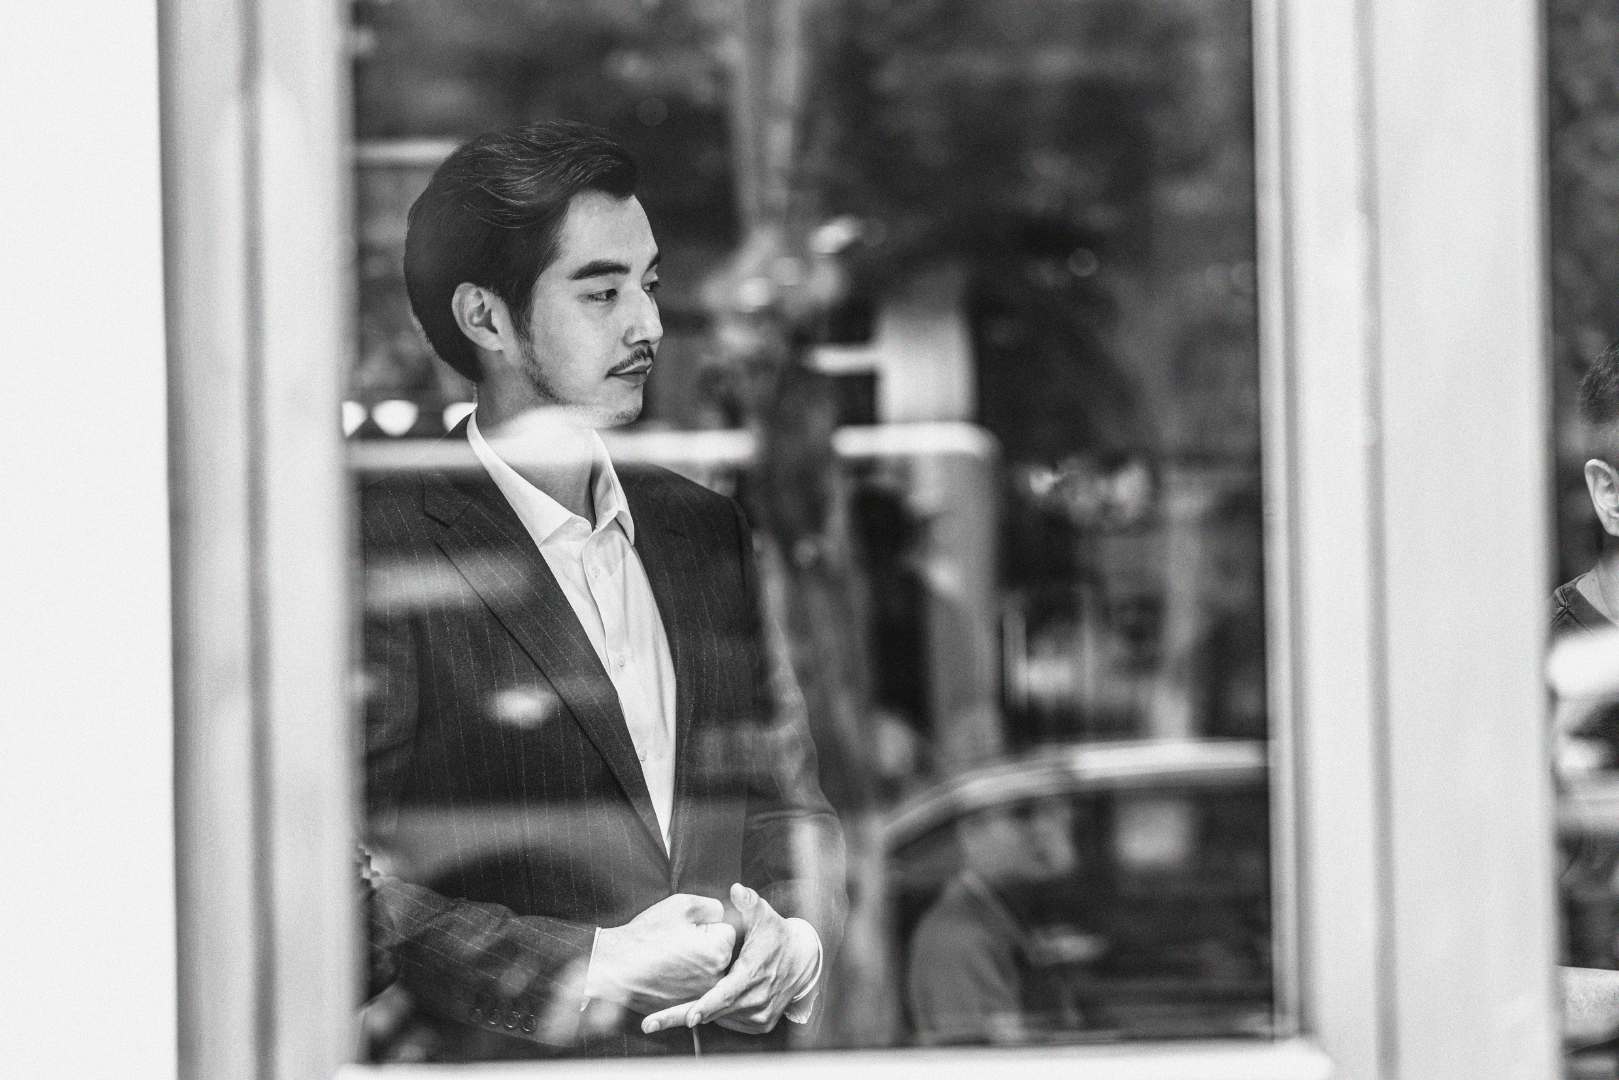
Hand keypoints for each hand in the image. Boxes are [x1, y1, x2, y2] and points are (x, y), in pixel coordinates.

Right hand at [585, 893, 737, 1013]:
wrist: (615, 967)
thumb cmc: (647, 935)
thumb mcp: (682, 905)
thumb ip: (711, 906)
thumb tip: (721, 914)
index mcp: (719, 951)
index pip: (726, 929)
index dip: (705, 924)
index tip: (684, 929)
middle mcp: (715, 978)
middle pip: (719, 951)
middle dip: (704, 944)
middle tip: (674, 943)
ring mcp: (700, 996)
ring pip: (706, 968)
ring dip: (694, 962)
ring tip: (667, 957)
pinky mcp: (685, 1007)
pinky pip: (693, 985)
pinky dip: (683, 979)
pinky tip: (664, 971)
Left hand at [640, 883, 817, 1034]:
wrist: (803, 961)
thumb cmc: (777, 936)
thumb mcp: (765, 917)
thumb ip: (749, 903)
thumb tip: (736, 889)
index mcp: (754, 973)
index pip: (728, 994)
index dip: (707, 1005)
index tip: (688, 1015)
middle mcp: (757, 999)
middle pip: (714, 1013)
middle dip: (680, 1017)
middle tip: (650, 1023)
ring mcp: (759, 1015)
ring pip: (719, 1019)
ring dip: (693, 1017)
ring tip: (660, 1018)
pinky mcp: (759, 1024)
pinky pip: (730, 1023)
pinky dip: (713, 1017)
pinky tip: (694, 1009)